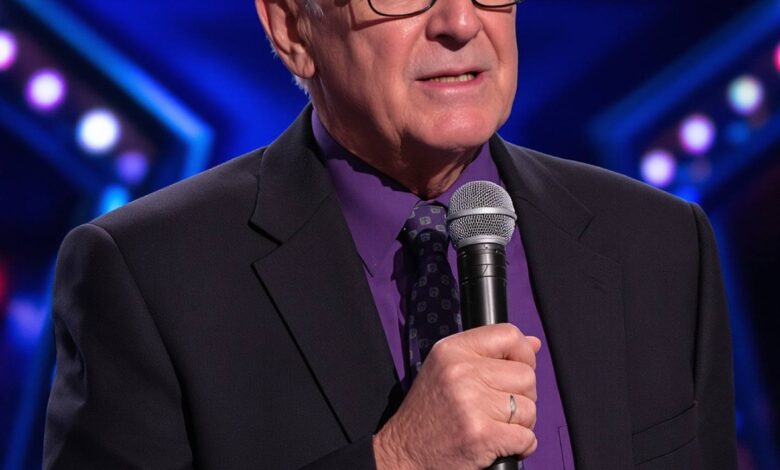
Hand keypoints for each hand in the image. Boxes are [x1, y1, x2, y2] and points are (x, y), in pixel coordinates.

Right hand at [373, 324, 541, 469]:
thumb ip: (488, 354)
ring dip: (520, 424)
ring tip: (495, 427)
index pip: (509, 335)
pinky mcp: (481, 434)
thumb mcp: (447, 369)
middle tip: (498, 409)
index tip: (515, 371)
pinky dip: (521, 446)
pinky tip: (500, 445)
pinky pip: (526, 437)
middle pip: (526, 375)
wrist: (404, 453)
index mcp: (452, 350)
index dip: (523, 354)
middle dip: (522, 396)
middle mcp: (461, 371)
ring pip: (529, 408)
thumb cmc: (429, 413)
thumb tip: (534, 344)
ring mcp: (471, 403)